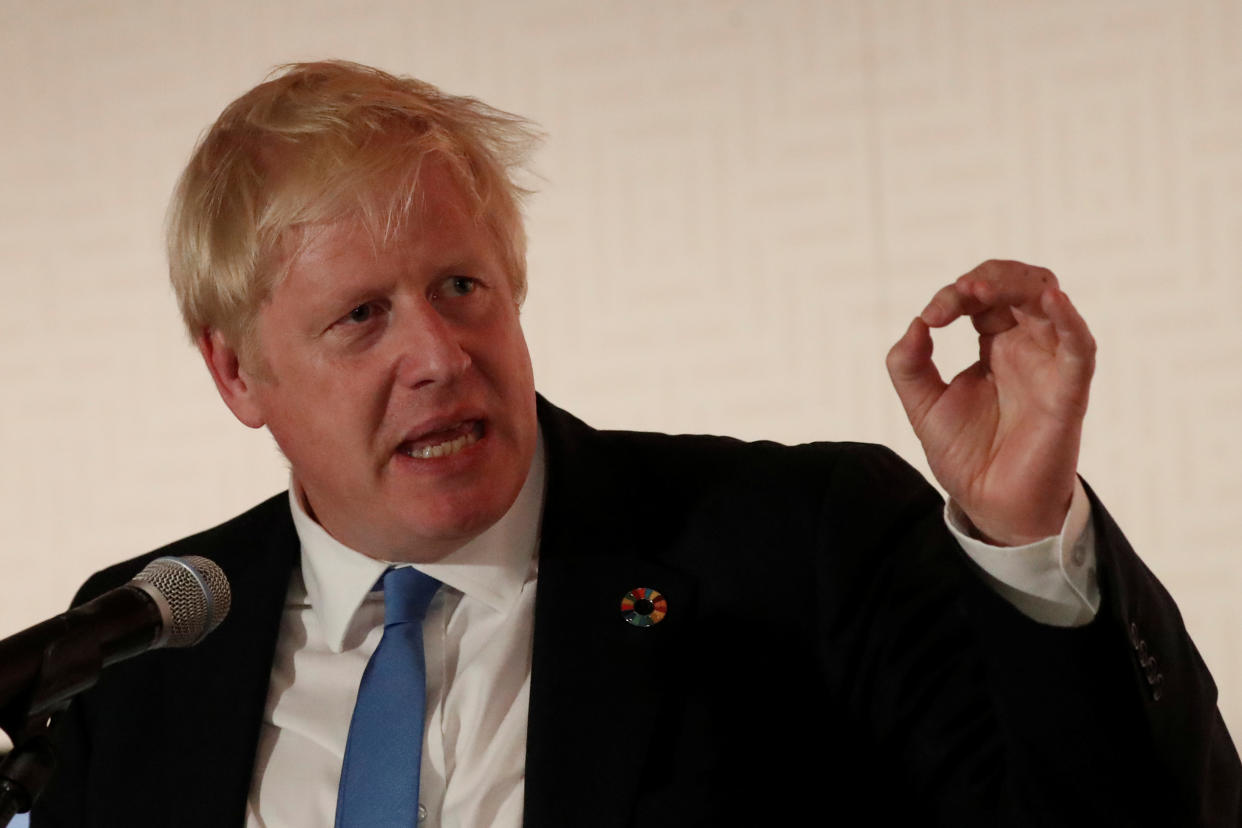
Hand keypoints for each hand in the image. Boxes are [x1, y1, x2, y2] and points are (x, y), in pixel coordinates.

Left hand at [885, 260, 1095, 545]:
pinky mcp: (1067, 393)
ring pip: (1051, 303)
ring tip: (983, 290)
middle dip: (990, 278)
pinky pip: (1080, 348)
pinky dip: (1070, 320)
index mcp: (995, 345)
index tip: (930, 319)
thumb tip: (915, 324)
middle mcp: (1027, 348)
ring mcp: (1050, 366)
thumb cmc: (964, 455)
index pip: (983, 298)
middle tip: (960, 293)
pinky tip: (1052, 300)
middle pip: (1022, 287)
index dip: (954, 295)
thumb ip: (909, 365)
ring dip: (1020, 285)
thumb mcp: (923, 404)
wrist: (990, 505)